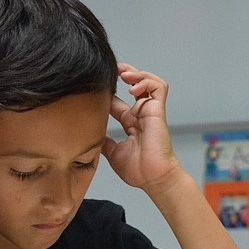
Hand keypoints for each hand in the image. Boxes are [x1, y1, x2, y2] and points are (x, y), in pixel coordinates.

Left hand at [102, 64, 180, 192]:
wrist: (154, 179)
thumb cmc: (138, 171)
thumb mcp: (112, 153)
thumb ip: (103, 142)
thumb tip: (90, 136)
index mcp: (130, 124)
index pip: (117, 102)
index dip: (107, 94)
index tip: (94, 90)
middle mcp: (140, 115)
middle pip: (133, 86)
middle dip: (123, 74)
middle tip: (110, 69)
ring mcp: (150, 112)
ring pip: (147, 82)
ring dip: (136, 73)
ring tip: (122, 73)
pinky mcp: (158, 111)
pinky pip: (158, 87)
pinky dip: (146, 81)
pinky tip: (133, 87)